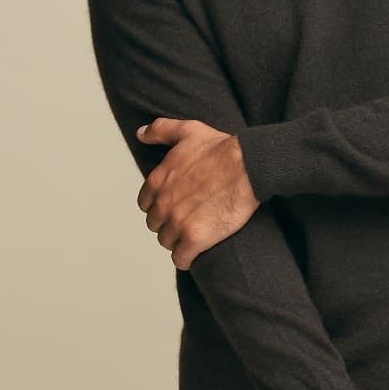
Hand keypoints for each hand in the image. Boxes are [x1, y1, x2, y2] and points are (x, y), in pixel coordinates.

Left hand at [135, 117, 258, 268]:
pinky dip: (186, 258)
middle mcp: (163, 203)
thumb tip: (140, 134)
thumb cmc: (222, 148)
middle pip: (156, 225)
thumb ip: (160, 131)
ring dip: (178, 241)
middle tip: (188, 221)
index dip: (160, 206)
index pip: (146, 204)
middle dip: (169, 224)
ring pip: (167, 242)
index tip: (175, 206)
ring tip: (195, 235)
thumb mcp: (187, 130)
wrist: (248, 166)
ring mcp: (177, 222)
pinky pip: (181, 258)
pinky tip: (195, 254)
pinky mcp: (195, 238)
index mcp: (157, 181)